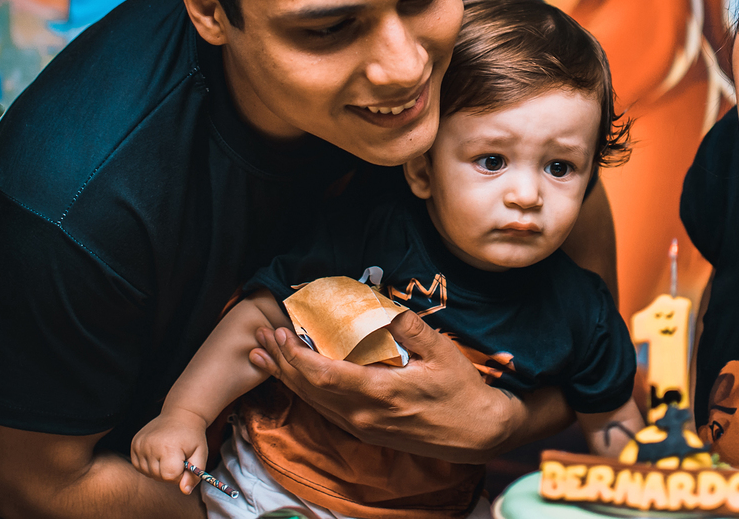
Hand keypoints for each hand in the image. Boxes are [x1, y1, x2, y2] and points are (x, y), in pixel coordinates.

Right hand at [130, 408, 208, 494]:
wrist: (180, 415)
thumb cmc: (192, 436)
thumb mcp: (200, 453)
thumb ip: (194, 475)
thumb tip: (185, 491)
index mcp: (169, 447)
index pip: (170, 476)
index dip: (179, 474)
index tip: (184, 463)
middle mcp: (151, 445)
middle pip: (159, 476)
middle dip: (170, 472)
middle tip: (178, 456)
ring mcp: (140, 444)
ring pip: (148, 473)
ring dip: (159, 469)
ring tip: (168, 453)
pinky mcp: (134, 444)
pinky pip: (139, 466)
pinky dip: (150, 464)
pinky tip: (158, 452)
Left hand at [250, 309, 525, 463]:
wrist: (478, 433)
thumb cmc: (462, 391)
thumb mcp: (442, 352)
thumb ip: (409, 328)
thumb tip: (382, 305)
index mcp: (379, 394)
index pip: (324, 376)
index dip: (296, 356)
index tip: (281, 333)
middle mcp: (364, 415)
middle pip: (310, 390)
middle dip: (281, 363)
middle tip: (260, 337)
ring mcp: (364, 427)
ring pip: (315, 403)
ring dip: (287, 378)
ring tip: (264, 357)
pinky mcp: (368, 432)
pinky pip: (328, 411)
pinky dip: (306, 392)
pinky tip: (297, 380)